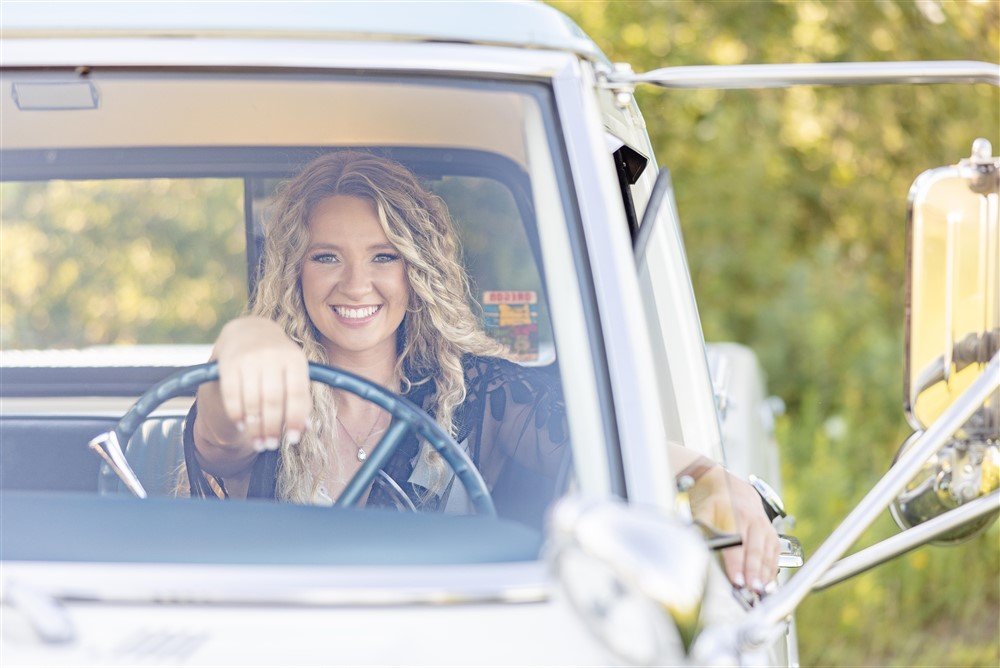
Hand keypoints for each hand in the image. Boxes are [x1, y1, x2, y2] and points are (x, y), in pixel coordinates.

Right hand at [201, 316, 310, 453]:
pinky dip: (237, 414)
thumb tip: (305, 427)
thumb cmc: (278, 359)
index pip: (297, 393)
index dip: (295, 419)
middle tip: (271, 446)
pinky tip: (242, 425)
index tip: (293, 439)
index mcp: (294, 359)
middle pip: (272, 400)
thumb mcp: (294, 371)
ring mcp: (248, 358)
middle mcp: (272, 356)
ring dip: (255, 427)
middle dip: (272, 427)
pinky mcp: (228, 363)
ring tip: (258, 442)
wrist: (249, 331)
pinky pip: (232, 395)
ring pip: (252, 400)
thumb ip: (300, 397)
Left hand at [688, 465, 779, 592]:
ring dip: (765, 572)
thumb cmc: (711, 500)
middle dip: (753, 571)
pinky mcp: (770, 531)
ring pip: (767, 551)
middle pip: (754, 549)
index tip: (736, 579)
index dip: (736, 563)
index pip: (735, 543)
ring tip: (762, 590)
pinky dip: (772, 567)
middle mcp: (752, 518)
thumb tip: (695, 550)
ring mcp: (763, 524)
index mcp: (733, 513)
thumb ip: (700, 530)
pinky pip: (774, 551)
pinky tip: (768, 581)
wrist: (726, 484)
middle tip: (751, 588)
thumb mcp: (701, 511)